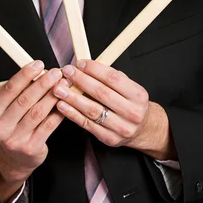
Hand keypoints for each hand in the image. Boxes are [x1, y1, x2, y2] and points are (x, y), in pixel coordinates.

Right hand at [0, 60, 63, 202]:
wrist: (13, 160)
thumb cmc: (12, 126)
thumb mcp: (6, 110)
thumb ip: (19, 92)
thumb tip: (40, 72)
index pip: (8, 90)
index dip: (24, 75)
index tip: (38, 64)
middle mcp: (1, 128)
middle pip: (24, 100)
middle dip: (42, 84)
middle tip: (55, 72)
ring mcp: (16, 139)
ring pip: (38, 112)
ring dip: (52, 95)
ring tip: (63, 84)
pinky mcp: (31, 148)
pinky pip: (48, 125)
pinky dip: (58, 112)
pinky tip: (65, 102)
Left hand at [54, 60, 175, 159]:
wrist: (143, 129)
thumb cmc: (131, 104)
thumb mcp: (129, 88)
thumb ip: (110, 78)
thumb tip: (85, 67)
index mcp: (138, 95)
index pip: (113, 78)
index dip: (94, 69)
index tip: (79, 63)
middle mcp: (132, 112)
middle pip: (101, 93)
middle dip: (80, 80)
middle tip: (66, 72)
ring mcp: (121, 127)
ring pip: (92, 110)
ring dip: (72, 98)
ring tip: (59, 89)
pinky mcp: (110, 139)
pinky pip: (87, 125)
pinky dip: (72, 114)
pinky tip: (62, 106)